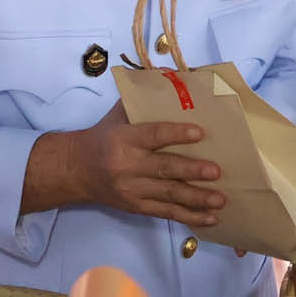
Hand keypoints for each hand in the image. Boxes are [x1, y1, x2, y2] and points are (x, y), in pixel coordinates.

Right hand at [52, 104, 225, 227]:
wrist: (75, 170)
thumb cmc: (104, 136)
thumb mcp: (118, 115)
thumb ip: (143, 100)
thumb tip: (176, 77)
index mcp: (124, 139)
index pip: (153, 136)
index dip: (176, 134)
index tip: (199, 132)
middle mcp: (128, 166)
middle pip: (163, 169)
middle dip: (191, 171)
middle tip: (216, 171)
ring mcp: (132, 190)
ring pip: (168, 195)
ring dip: (196, 199)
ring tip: (220, 200)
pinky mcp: (136, 207)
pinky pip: (166, 213)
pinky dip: (189, 217)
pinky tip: (210, 219)